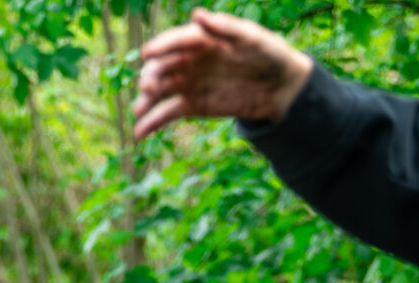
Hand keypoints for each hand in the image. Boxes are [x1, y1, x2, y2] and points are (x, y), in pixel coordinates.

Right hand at [133, 9, 313, 139]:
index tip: (146, 53)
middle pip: (163, 66)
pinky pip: (168, 112)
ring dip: (146, 99)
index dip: (161, 46)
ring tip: (138, 110)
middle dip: (151, 76)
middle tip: (147, 88)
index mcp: (201, 38)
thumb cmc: (268, 54)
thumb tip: (197, 15)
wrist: (280, 88)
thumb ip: (226, 27)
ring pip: (161, 90)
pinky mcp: (192, 105)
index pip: (176, 41)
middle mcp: (189, 59)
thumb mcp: (252, 39)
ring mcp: (189, 83)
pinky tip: (140, 132)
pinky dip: (153, 122)